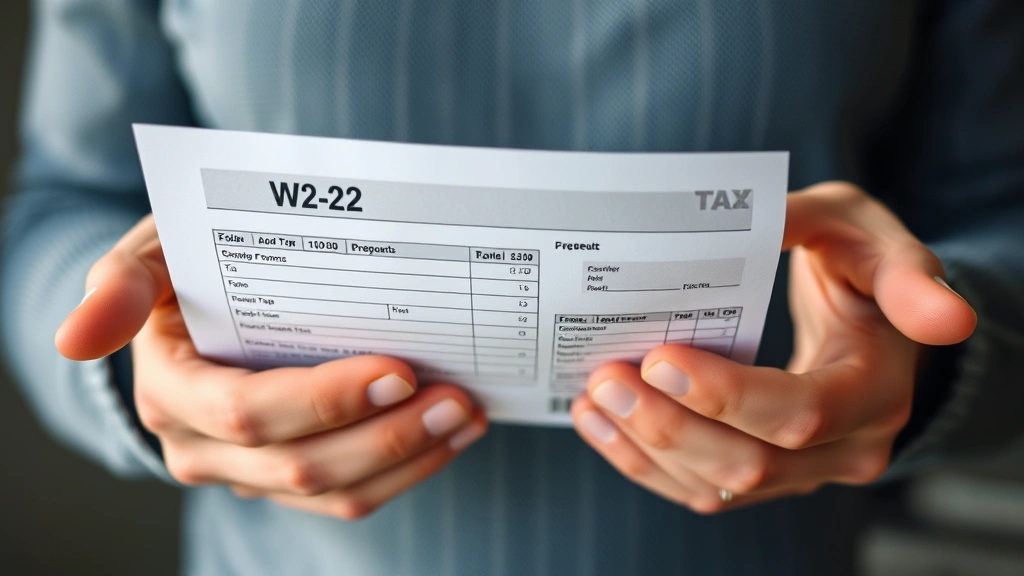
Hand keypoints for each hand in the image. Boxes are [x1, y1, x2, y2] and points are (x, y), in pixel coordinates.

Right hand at [56, 216, 486, 519]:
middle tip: (454, 396)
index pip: (250, 410)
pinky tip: (448, 434)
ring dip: (410, 460)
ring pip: (331, 490)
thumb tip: (79, 336)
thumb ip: (122, 284)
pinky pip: (346, 494)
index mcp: (170, 389)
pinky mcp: (286, 478)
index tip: (399, 369)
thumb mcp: (149, 255)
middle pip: (301, 460)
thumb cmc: (185, 269)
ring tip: (466, 416)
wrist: (200, 304)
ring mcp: (246, 469)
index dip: (326, 400)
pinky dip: (405, 469)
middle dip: (388, 435)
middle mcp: (202, 443)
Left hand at [572, 182, 976, 512]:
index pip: (799, 413)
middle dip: (668, 427)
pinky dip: (646, 463)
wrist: (861, 311)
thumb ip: (894, 264)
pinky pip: (702, 488)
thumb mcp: (867, 233)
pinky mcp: (766, 474)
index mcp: (875, 387)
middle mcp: (846, 445)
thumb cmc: (857, 261)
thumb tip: (945, 316)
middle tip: (607, 379)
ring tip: (594, 399)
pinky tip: (602, 424)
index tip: (660, 359)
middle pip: (749, 463)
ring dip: (646, 449)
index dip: (726, 396)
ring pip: (718, 487)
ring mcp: (805, 469)